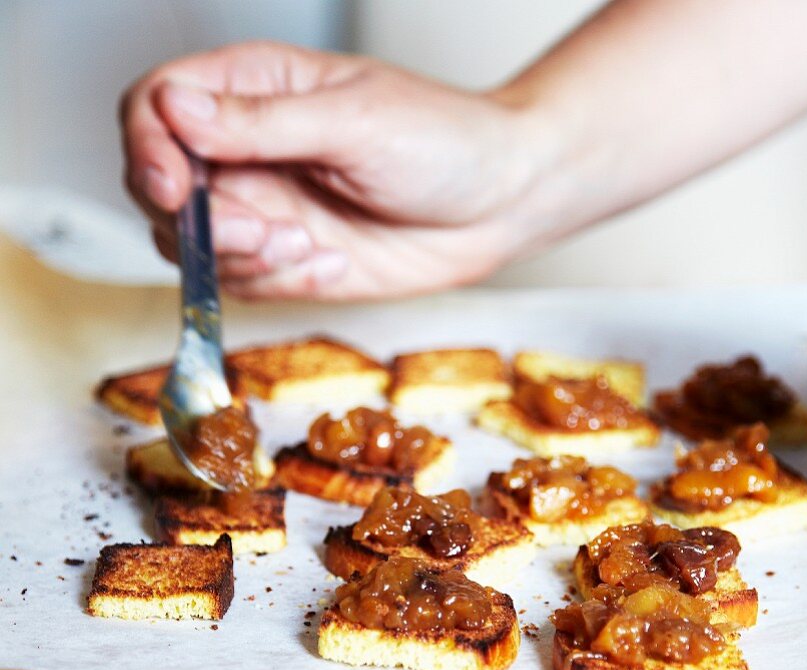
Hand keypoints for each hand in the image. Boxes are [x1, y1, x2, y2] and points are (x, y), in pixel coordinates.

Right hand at [120, 42, 543, 300]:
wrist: (497, 205)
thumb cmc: (443, 142)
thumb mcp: (354, 120)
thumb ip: (262, 122)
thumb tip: (175, 109)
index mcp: (252, 89)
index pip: (155, 106)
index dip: (148, 146)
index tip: (175, 186)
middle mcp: (246, 149)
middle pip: (161, 186)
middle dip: (202, 220)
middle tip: (263, 230)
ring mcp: (264, 208)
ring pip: (194, 246)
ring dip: (240, 258)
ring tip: (305, 245)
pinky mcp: (286, 260)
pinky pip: (244, 283)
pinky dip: (278, 281)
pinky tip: (331, 263)